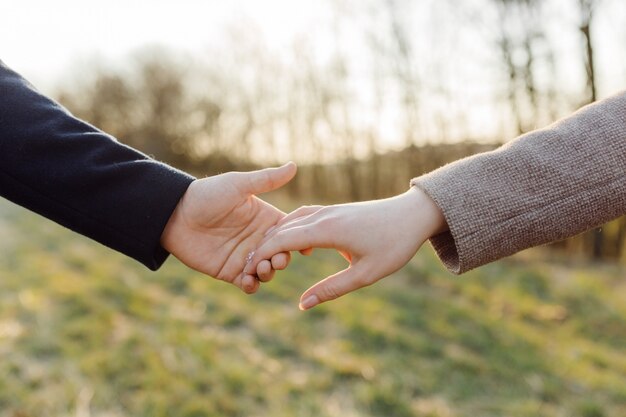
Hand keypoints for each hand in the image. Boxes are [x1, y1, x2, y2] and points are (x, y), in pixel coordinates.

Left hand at [161, 162, 296, 292]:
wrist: (175, 214)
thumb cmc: (207, 194)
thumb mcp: (238, 185)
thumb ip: (267, 180)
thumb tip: (294, 165)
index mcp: (265, 219)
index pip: (289, 232)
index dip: (298, 239)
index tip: (304, 245)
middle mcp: (258, 239)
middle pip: (281, 254)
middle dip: (283, 259)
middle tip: (278, 259)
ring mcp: (245, 256)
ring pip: (267, 271)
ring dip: (269, 273)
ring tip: (262, 268)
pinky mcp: (230, 271)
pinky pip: (248, 284)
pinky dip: (252, 285)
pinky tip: (249, 281)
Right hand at [244, 187, 446, 308]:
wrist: (413, 214)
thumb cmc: (394, 245)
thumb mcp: (365, 274)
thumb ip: (332, 289)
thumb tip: (302, 305)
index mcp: (328, 229)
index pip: (284, 239)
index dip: (262, 254)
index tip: (247, 269)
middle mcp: (324, 216)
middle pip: (282, 228)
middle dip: (262, 247)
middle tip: (246, 268)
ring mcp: (329, 210)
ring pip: (292, 220)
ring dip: (275, 236)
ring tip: (263, 257)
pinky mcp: (335, 210)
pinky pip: (304, 216)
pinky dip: (290, 228)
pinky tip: (293, 243)